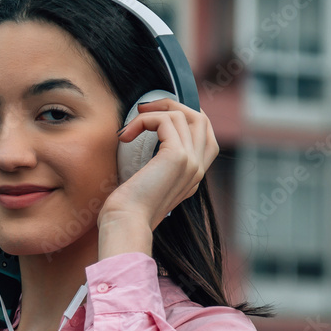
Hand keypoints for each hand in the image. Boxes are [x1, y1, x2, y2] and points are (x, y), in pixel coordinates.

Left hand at [99, 98, 218, 232]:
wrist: (125, 223)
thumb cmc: (127, 208)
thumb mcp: (146, 183)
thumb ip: (154, 165)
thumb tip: (140, 141)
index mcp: (193, 176)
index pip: (205, 136)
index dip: (185, 116)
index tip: (157, 114)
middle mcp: (197, 169)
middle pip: (201, 119)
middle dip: (173, 106)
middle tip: (144, 109)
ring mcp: (191, 162)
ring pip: (183, 115)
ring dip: (151, 113)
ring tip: (128, 128)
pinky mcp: (177, 157)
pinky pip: (165, 121)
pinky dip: (143, 121)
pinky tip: (124, 136)